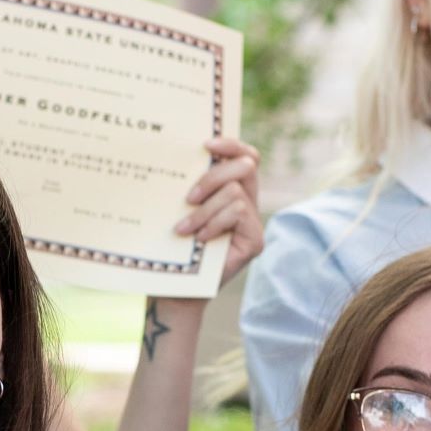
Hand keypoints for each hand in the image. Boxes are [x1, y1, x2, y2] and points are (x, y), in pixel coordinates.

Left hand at [176, 135, 264, 284]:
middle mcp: (248, 202)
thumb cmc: (175, 246)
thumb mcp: (181, 209)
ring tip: (184, 229)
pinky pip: (238, 213)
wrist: (178, 287)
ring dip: (205, 210)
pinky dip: (215, 223)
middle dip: (213, 177)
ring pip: (234, 193)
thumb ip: (192, 185)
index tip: (205, 144)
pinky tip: (200, 238)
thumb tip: (180, 154)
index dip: (231, 144)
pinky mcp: (255, 240)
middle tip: (188, 198)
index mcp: (232, 189)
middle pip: (245, 166)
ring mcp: (254, 222)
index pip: (244, 155)